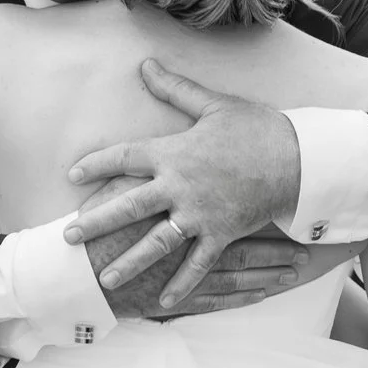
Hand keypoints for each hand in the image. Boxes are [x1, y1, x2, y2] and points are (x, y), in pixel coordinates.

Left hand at [65, 60, 304, 307]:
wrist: (297, 158)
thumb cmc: (255, 128)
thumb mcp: (213, 105)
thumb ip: (175, 89)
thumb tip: (145, 66)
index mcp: (173, 152)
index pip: (124, 157)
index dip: (96, 164)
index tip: (73, 175)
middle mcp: (179, 186)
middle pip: (128, 207)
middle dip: (96, 222)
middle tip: (70, 237)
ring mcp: (200, 214)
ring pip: (156, 243)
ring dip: (129, 261)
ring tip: (105, 278)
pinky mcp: (222, 233)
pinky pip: (197, 264)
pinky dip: (182, 284)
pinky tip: (164, 301)